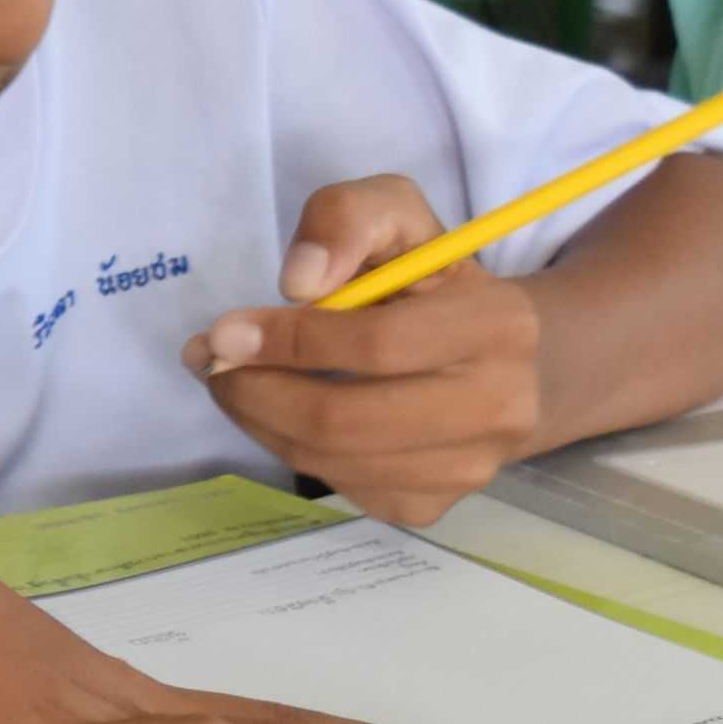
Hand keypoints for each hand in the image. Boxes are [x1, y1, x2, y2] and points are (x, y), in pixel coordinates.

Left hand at [188, 175, 546, 526]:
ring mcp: (466, 468)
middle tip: (211, 365)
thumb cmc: (437, 282)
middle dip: (256, 392)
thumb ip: (346, 219)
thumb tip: (298, 281)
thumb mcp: (399, 218)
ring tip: (234, 383)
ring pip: (331, 461)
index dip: (289, 340)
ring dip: (260, 422)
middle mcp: (495, 407)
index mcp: (495, 325)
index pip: (377, 344)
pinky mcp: (431, 505)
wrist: (511, 362)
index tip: (225, 332)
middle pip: (344, 419)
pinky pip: (339, 486)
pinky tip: (285, 414)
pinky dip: (293, 449)